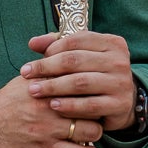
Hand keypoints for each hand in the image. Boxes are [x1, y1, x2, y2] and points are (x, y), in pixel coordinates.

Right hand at [0, 31, 131, 147]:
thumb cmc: (4, 103)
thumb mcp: (23, 79)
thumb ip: (46, 65)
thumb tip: (60, 46)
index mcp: (44, 84)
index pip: (81, 81)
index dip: (93, 86)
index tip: (96, 90)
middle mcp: (48, 105)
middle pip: (91, 104)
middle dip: (97, 108)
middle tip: (96, 111)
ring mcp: (47, 128)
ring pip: (91, 130)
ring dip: (94, 131)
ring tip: (89, 130)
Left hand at [18, 30, 136, 131]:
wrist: (120, 102)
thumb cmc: (92, 73)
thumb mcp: (79, 56)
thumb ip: (56, 46)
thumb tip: (32, 43)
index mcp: (111, 43)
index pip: (75, 41)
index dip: (50, 50)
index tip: (31, 62)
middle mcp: (119, 61)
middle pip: (75, 60)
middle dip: (46, 67)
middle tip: (25, 75)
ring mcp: (122, 83)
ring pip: (81, 82)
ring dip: (53, 86)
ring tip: (34, 90)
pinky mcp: (120, 104)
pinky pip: (90, 105)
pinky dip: (69, 105)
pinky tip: (53, 105)